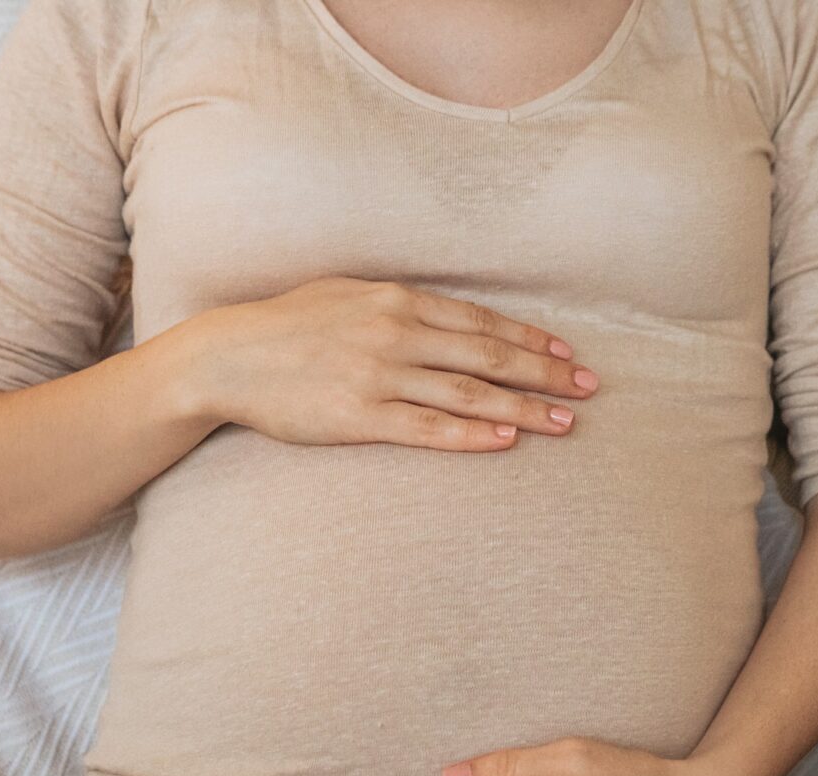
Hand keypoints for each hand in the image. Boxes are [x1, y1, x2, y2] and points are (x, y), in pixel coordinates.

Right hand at [180, 276, 599, 450]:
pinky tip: (507, 440)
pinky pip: (428, 428)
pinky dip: (472, 433)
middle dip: (546, 373)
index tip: (568, 354)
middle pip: (489, 355)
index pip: (481, 321)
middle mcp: (395, 332)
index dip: (531, 338)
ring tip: (566, 423)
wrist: (227, 358)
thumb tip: (447, 316)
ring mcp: (378, 375)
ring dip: (524, 408)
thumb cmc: (287, 325)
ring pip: (469, 392)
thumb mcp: (347, 293)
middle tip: (590, 388)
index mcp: (396, 299)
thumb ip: (398, 303)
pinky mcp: (359, 418)